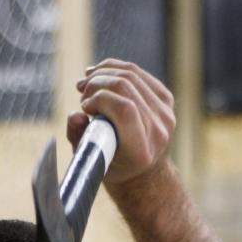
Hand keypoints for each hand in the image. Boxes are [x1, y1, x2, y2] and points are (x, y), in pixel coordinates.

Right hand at [66, 60, 174, 187]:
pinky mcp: (166, 99)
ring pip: (131, 74)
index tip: (84, 107)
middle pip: (126, 86)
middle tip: (82, 94)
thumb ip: (79, 138)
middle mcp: (158, 133)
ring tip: (86, 84)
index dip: (100, 98)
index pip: (124, 109)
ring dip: (103, 73)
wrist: (142, 172)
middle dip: (97, 83)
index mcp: (141, 152)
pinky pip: (138, 72)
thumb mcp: (91, 159)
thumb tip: (75, 116)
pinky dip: (115, 69)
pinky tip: (99, 74)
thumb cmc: (112, 166)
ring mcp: (166, 114)